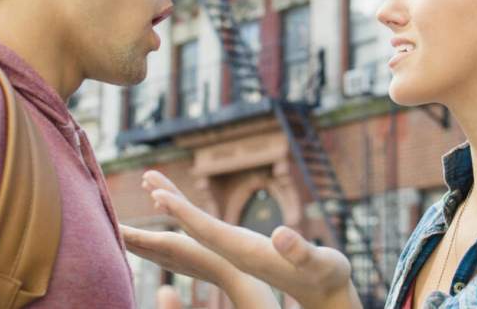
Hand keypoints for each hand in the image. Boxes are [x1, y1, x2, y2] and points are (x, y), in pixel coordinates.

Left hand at [142, 170, 360, 308]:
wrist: (327, 295)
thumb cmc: (327, 277)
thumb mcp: (320, 263)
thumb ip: (300, 251)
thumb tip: (282, 236)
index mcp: (248, 254)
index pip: (208, 231)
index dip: (184, 214)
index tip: (160, 197)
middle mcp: (237, 254)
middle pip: (196, 228)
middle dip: (172, 206)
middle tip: (149, 180)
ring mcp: (239, 253)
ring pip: (200, 228)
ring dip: (179, 208)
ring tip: (157, 187)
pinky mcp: (245, 250)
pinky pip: (211, 231)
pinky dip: (194, 216)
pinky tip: (185, 209)